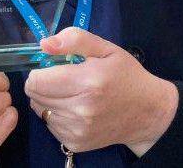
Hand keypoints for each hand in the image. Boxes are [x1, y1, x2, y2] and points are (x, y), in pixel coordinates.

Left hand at [24, 27, 177, 155]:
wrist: (147, 112)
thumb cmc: (126, 75)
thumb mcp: (106, 48)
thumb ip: (74, 40)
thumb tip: (44, 44)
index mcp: (88, 82)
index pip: (36, 81)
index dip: (39, 71)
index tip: (52, 67)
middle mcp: (81, 110)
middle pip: (34, 96)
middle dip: (43, 84)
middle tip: (64, 79)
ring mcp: (78, 130)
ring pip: (40, 110)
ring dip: (49, 100)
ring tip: (72, 94)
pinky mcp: (76, 143)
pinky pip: (50, 125)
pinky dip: (57, 115)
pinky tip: (75, 109)